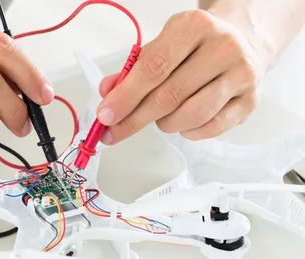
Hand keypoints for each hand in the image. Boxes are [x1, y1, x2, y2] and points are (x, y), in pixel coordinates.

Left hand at [95, 9, 271, 143]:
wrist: (243, 42)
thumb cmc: (195, 48)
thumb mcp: (162, 47)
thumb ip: (132, 70)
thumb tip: (108, 93)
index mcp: (194, 27)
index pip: (153, 68)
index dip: (125, 96)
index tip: (106, 115)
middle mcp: (222, 47)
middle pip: (169, 95)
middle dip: (135, 118)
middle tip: (115, 130)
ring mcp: (241, 74)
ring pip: (190, 115)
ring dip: (165, 124)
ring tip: (159, 119)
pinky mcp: (250, 100)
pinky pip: (210, 128)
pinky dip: (187, 132)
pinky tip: (182, 124)